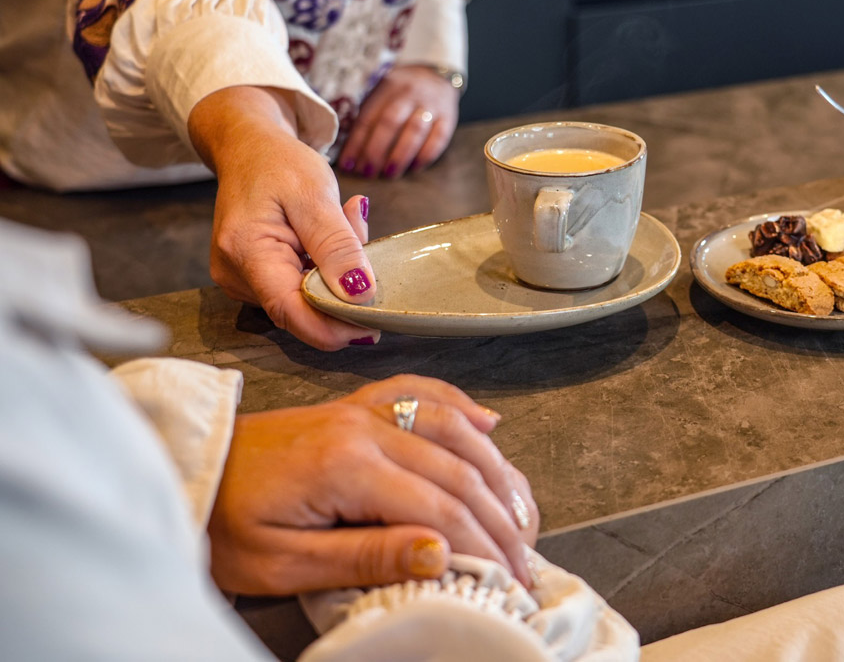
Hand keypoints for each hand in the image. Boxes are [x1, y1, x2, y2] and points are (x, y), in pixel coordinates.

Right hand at [189, 86, 378, 350]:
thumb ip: (338, 245)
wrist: (248, 148)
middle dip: (343, 289)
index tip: (377, 321)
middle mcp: (237, 277)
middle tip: (362, 234)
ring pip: (306, 300)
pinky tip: (329, 235)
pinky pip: (300, 288)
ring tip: (344, 221)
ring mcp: (243, 281)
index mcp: (246, 253)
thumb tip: (360, 294)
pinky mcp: (255, 280)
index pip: (293, 313)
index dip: (336, 327)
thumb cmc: (278, 163)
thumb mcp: (315, 194)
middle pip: (303, 309)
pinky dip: (325, 269)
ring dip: (337, 274)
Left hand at [208, 375, 538, 594]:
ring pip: (454, 427)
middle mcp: (364, 426)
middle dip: (502, 521)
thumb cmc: (224, 522)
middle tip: (524, 563)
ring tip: (522, 511)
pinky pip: (424, 393)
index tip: (508, 581)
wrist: (187, 473)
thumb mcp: (284, 563)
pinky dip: (464, 408)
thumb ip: (365, 557)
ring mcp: (363, 409)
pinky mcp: (357, 405)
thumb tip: (441, 554)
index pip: (440, 507)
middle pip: (459, 470)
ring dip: (497, 469)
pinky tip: (490, 425)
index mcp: (346, 465)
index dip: (483, 547)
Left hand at [338, 65, 460, 178]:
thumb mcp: (381, 92)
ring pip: (414, 131)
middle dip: (376, 150)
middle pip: (390, 123)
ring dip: (400, 155)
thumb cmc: (400, 91)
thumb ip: (368, 116)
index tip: (347, 164)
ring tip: (389, 173)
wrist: (436, 74)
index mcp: (386, 88)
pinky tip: (414, 168)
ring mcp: (431, 105)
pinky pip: (438, 139)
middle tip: (367, 172)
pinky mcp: (448, 117)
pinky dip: (425, 156)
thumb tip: (350, 152)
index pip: (368, 117)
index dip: (355, 143)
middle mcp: (409, 94)